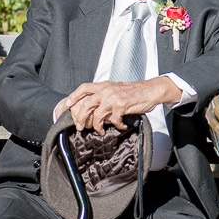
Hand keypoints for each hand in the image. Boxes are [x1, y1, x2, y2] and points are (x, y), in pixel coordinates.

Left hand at [64, 77, 180, 134]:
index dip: (74, 96)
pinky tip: (121, 127)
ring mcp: (113, 98)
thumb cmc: (133, 92)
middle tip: (80, 126)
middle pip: (86, 104)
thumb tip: (94, 108)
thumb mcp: (116, 89)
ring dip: (97, 126)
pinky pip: (113, 120)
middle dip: (80, 117)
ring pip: (97, 115)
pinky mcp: (121, 106)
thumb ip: (104, 95)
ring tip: (101, 132)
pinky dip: (117, 126)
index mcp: (103, 85)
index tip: (68, 105)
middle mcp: (106, 90)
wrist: (150, 90)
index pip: (83, 87)